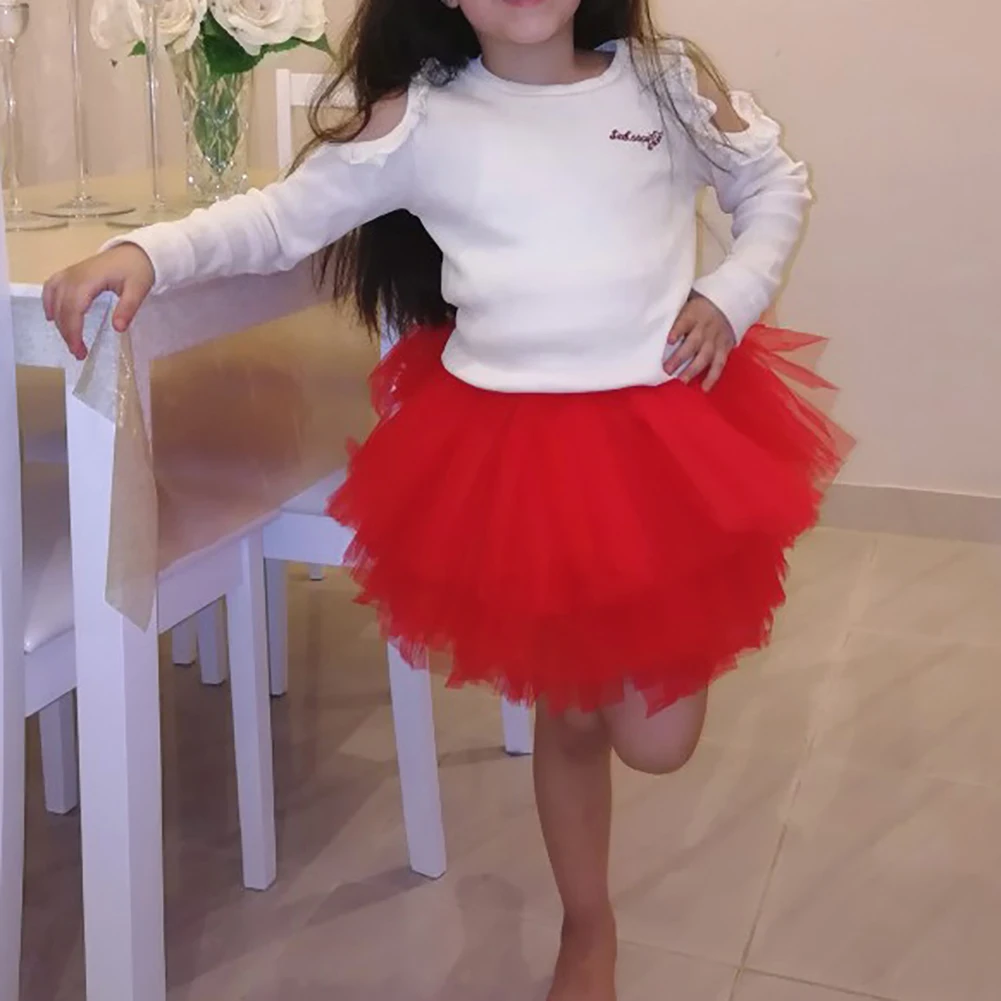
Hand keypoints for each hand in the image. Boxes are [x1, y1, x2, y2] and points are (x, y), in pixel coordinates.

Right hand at [43, 244, 154, 360]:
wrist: (135, 252)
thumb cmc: (137, 271)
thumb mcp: (138, 290)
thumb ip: (128, 308)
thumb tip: (118, 329)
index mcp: (88, 280)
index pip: (73, 310)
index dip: (73, 332)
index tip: (80, 352)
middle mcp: (73, 276)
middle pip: (61, 308)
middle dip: (67, 334)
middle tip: (79, 354)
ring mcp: (69, 273)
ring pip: (54, 300)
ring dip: (59, 322)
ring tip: (70, 341)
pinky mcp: (69, 274)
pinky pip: (51, 288)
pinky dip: (48, 302)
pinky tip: (51, 317)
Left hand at [664, 293, 735, 391]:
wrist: (724, 306)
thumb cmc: (696, 310)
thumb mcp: (684, 306)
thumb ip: (672, 318)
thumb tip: (650, 329)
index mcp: (694, 314)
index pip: (685, 322)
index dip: (678, 331)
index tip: (669, 340)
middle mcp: (706, 327)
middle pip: (693, 342)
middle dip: (680, 357)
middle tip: (667, 369)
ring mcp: (716, 338)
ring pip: (706, 355)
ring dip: (694, 369)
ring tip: (682, 380)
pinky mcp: (724, 348)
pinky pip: (719, 364)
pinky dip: (712, 377)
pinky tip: (704, 388)